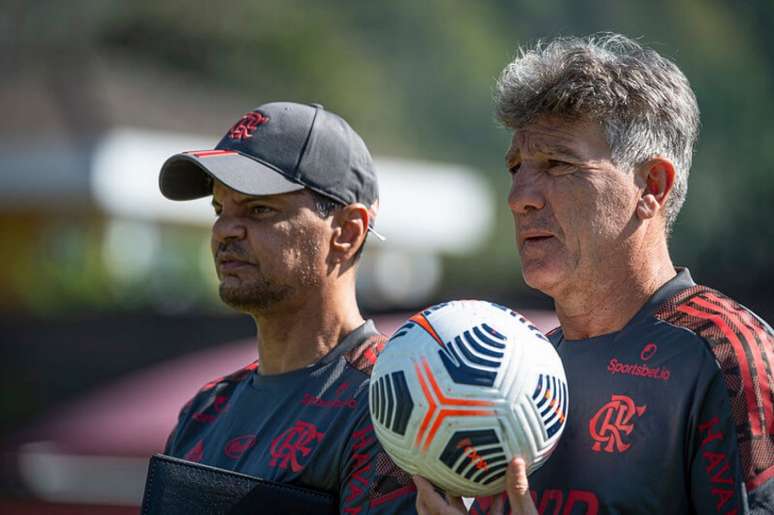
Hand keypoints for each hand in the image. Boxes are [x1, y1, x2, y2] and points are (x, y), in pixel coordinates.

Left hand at [412, 458, 537, 514]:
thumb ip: (518, 491)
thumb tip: (516, 460)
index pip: (439, 511)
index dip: (426, 492)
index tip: (417, 476)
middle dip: (430, 498)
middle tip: (427, 477)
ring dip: (453, 501)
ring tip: (454, 479)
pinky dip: (481, 509)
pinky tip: (496, 494)